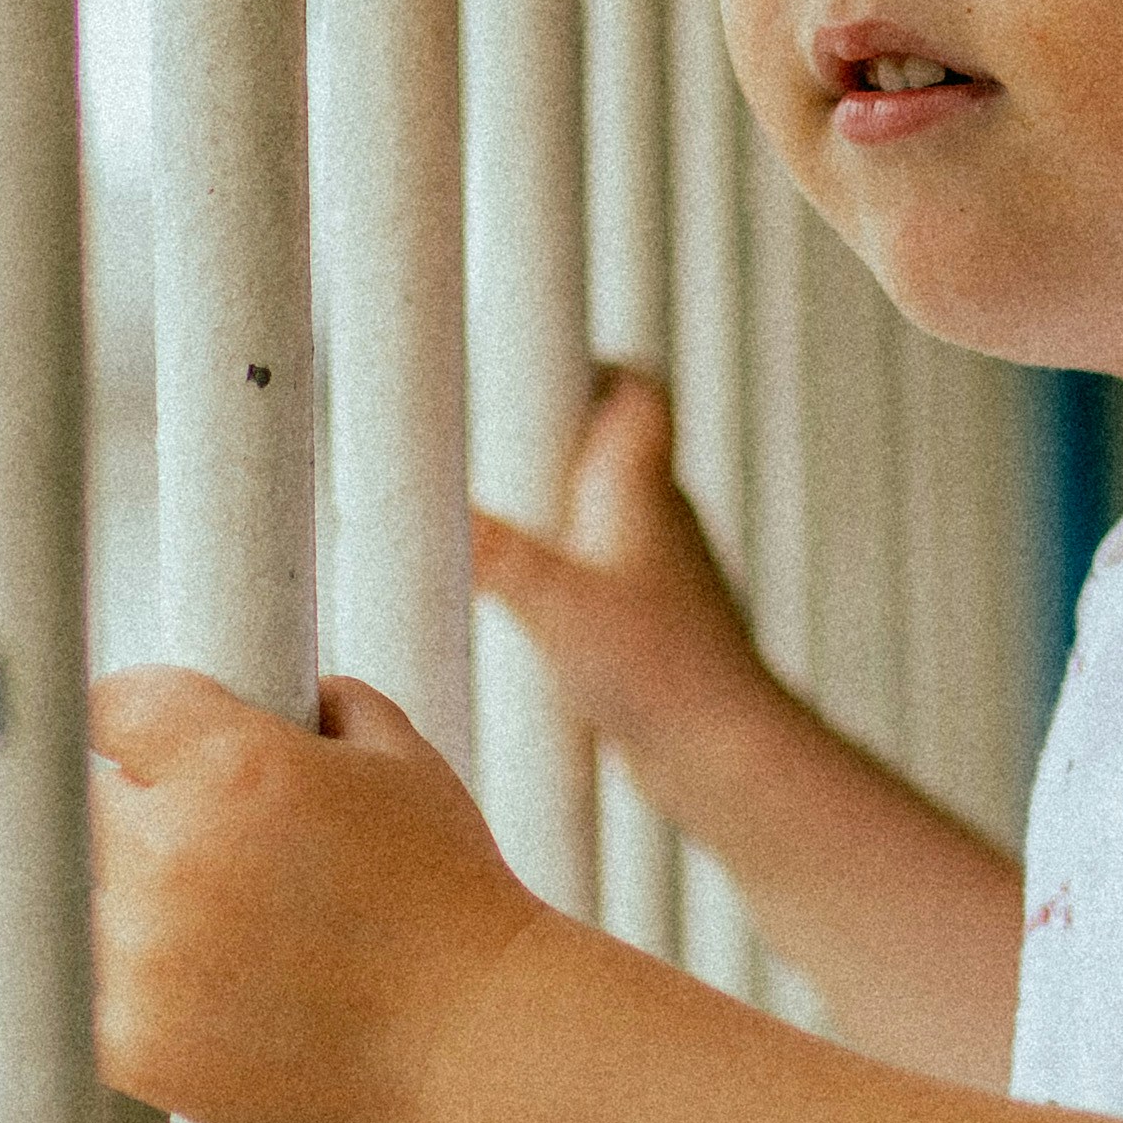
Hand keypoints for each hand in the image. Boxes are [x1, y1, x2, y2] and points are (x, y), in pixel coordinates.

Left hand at [86, 663, 542, 1122]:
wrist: (472, 1043)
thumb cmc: (448, 895)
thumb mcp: (401, 760)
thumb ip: (322, 705)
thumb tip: (277, 693)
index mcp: (232, 763)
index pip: (115, 706)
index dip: (140, 722)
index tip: (150, 746)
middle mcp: (169, 853)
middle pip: (91, 803)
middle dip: (143, 814)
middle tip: (215, 849)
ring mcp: (139, 956)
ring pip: (83, 900)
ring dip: (131, 903)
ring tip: (222, 928)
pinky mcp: (128, 1043)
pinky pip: (90, 992)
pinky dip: (134, 988)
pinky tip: (210, 991)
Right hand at [470, 372, 776, 815]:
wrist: (725, 758)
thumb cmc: (663, 672)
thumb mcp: (552, 603)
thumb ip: (484, 550)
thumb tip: (397, 503)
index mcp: (641, 488)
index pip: (638, 392)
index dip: (595, 365)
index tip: (536, 365)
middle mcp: (655, 521)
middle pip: (609, 447)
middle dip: (550, 440)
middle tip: (482, 449)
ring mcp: (655, 576)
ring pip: (602, 516)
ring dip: (553, 511)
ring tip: (487, 524)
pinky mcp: (647, 628)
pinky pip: (600, 576)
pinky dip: (562, 574)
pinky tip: (520, 608)